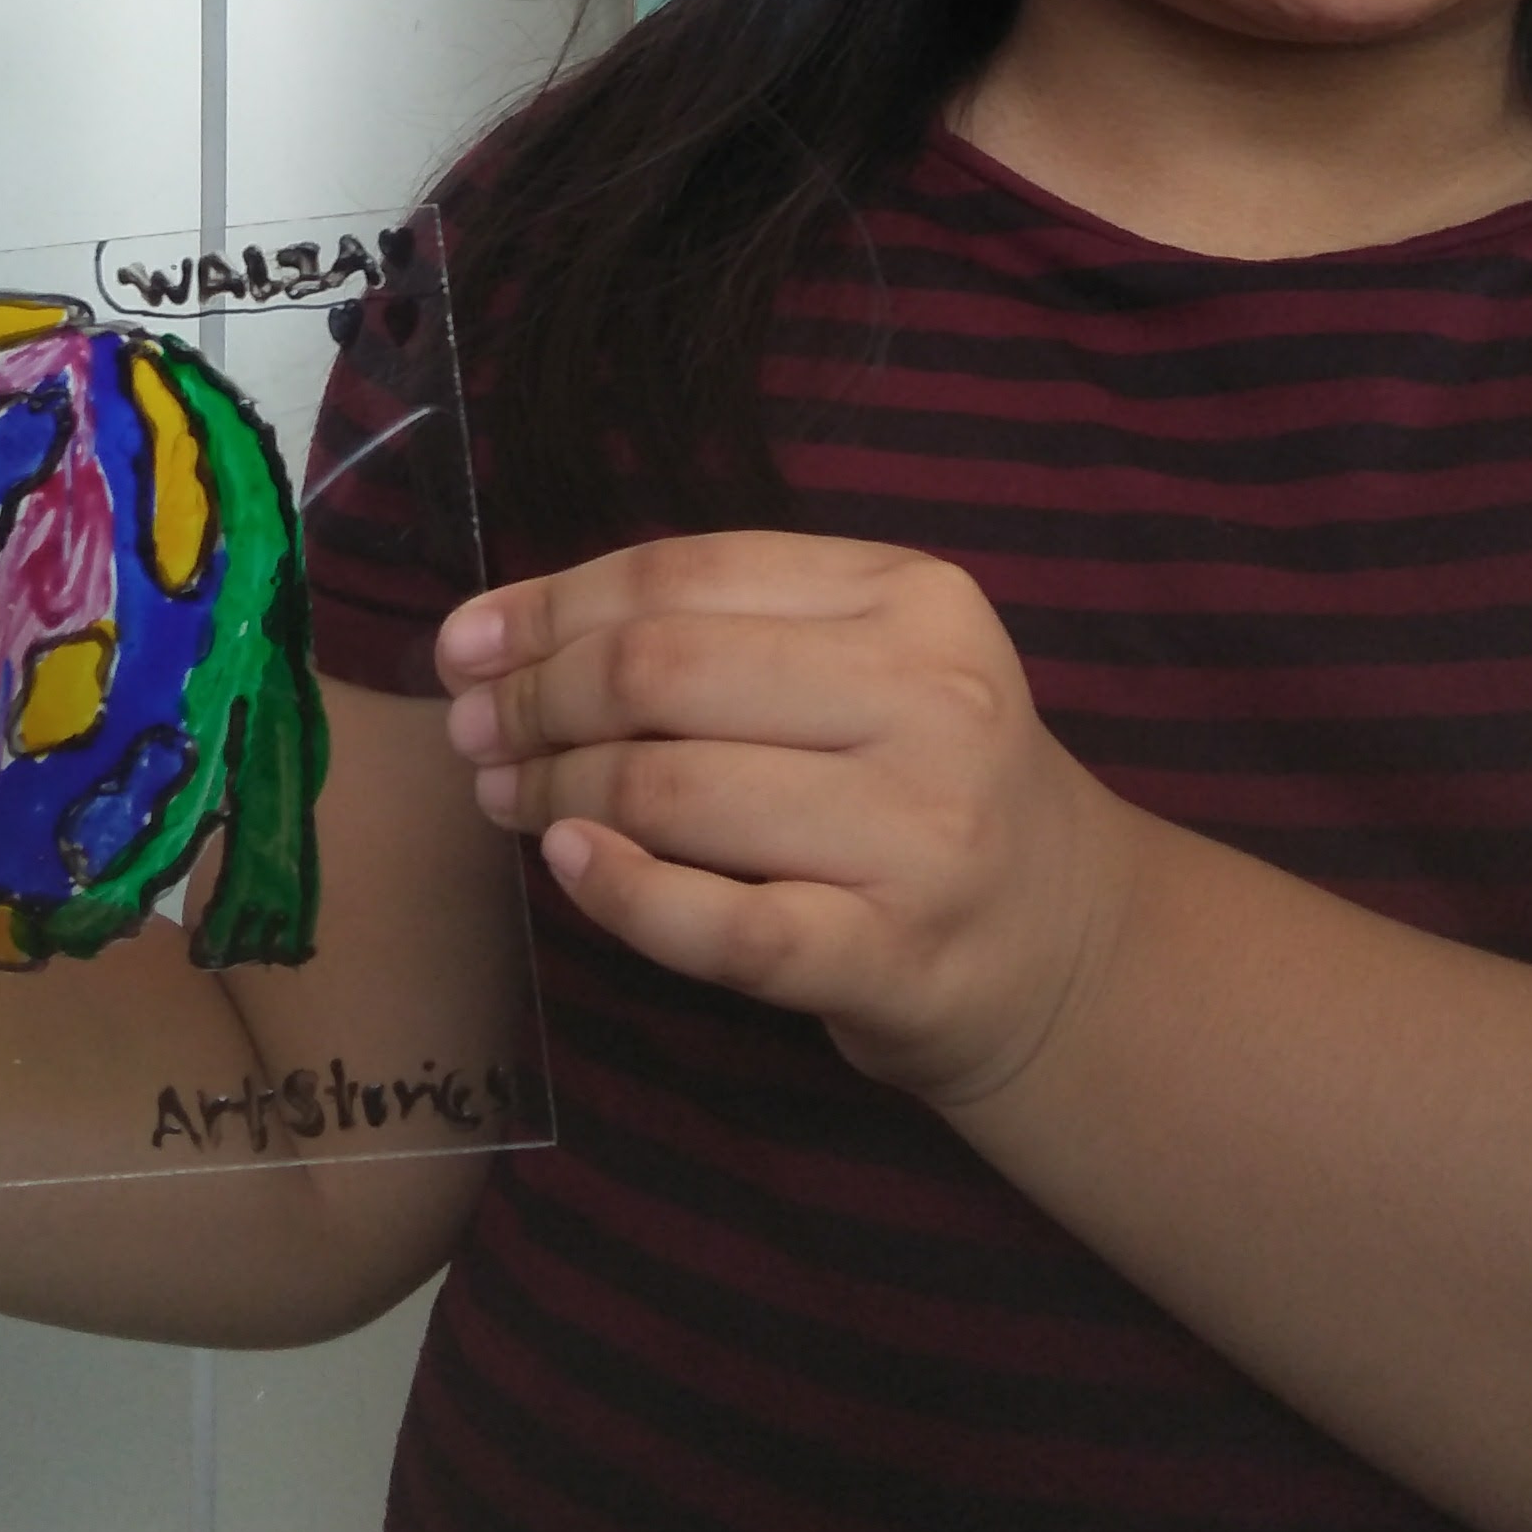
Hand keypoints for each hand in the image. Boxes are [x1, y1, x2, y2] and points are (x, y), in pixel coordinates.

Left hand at [436, 534, 1140, 1108]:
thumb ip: (717, 632)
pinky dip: (621, 892)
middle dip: (537, 700)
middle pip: (663, 674)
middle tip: (476, 733)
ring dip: (557, 794)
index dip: (551, 605)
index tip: (467, 643)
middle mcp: (933, 699)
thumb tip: (497, 636)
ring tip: (508, 799)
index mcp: (916, 598)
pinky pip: (717, 925)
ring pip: (673, 793)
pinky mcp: (896, 956)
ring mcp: (923, 833)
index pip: (687, 574)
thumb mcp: (865, 666)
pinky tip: (569, 865)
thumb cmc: (918, 787)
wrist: (1063, 943)